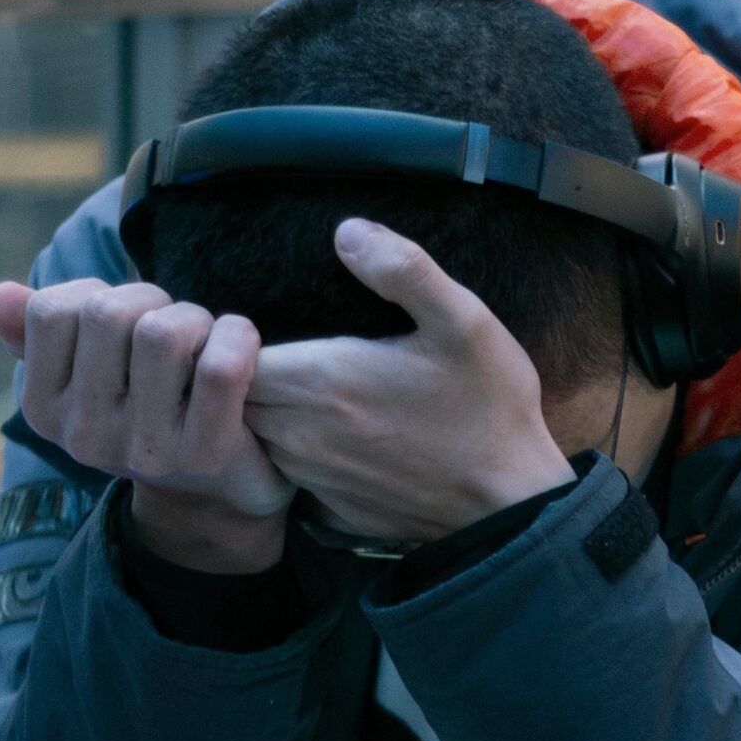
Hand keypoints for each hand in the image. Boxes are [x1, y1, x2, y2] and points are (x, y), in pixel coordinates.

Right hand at [0, 278, 291, 572]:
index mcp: (43, 408)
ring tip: (203, 338)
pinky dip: (236, 338)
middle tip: (175, 327)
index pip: (49, 311)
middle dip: (151, 301)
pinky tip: (237, 343)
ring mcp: (143, 449)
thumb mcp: (88, 374)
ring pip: (161, 334)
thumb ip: (40, 333)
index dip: (96, 293)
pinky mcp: (204, 454)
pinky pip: (219, 369)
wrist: (218, 490)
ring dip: (194, 318)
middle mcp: (84, 435)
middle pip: (106, 314)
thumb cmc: (152, 408)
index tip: (125, 318)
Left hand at [245, 218, 573, 543]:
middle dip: (243, 375)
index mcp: (320, 380)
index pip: (228, 357)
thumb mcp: (464, 322)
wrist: (511, 507)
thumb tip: (348, 231)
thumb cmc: (488, 410)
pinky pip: (292, 476)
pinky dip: (300, 455)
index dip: (234, 338)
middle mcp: (301, 435)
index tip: (259, 326)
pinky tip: (340, 438)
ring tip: (306, 391)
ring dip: (268, 415)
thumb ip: (403, 269)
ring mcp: (314, 478)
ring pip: (258, 438)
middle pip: (235, 399)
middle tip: (276, 351)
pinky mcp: (332, 509)